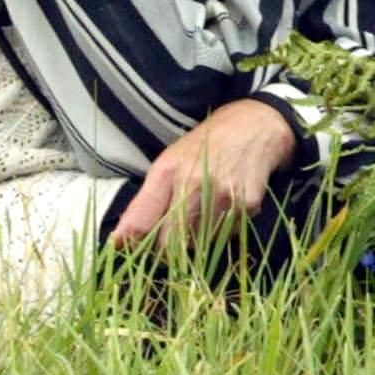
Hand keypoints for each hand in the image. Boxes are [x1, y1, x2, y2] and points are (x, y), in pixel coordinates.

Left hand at [107, 97, 300, 246]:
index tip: (131, 249)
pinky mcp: (247, 204)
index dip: (133, 241)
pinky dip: (224, 229)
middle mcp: (193, 182)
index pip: (142, 219)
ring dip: (199, 237)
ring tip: (206, 210)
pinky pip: (227, 235)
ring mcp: (222, 194)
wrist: (256, 126)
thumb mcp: (170, 162)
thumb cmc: (207, 145)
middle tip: (175, 236)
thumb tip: (118, 242)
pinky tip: (227, 205)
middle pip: (170, 241)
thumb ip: (145, 202)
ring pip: (199, 243)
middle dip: (168, 247)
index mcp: (168, 170)